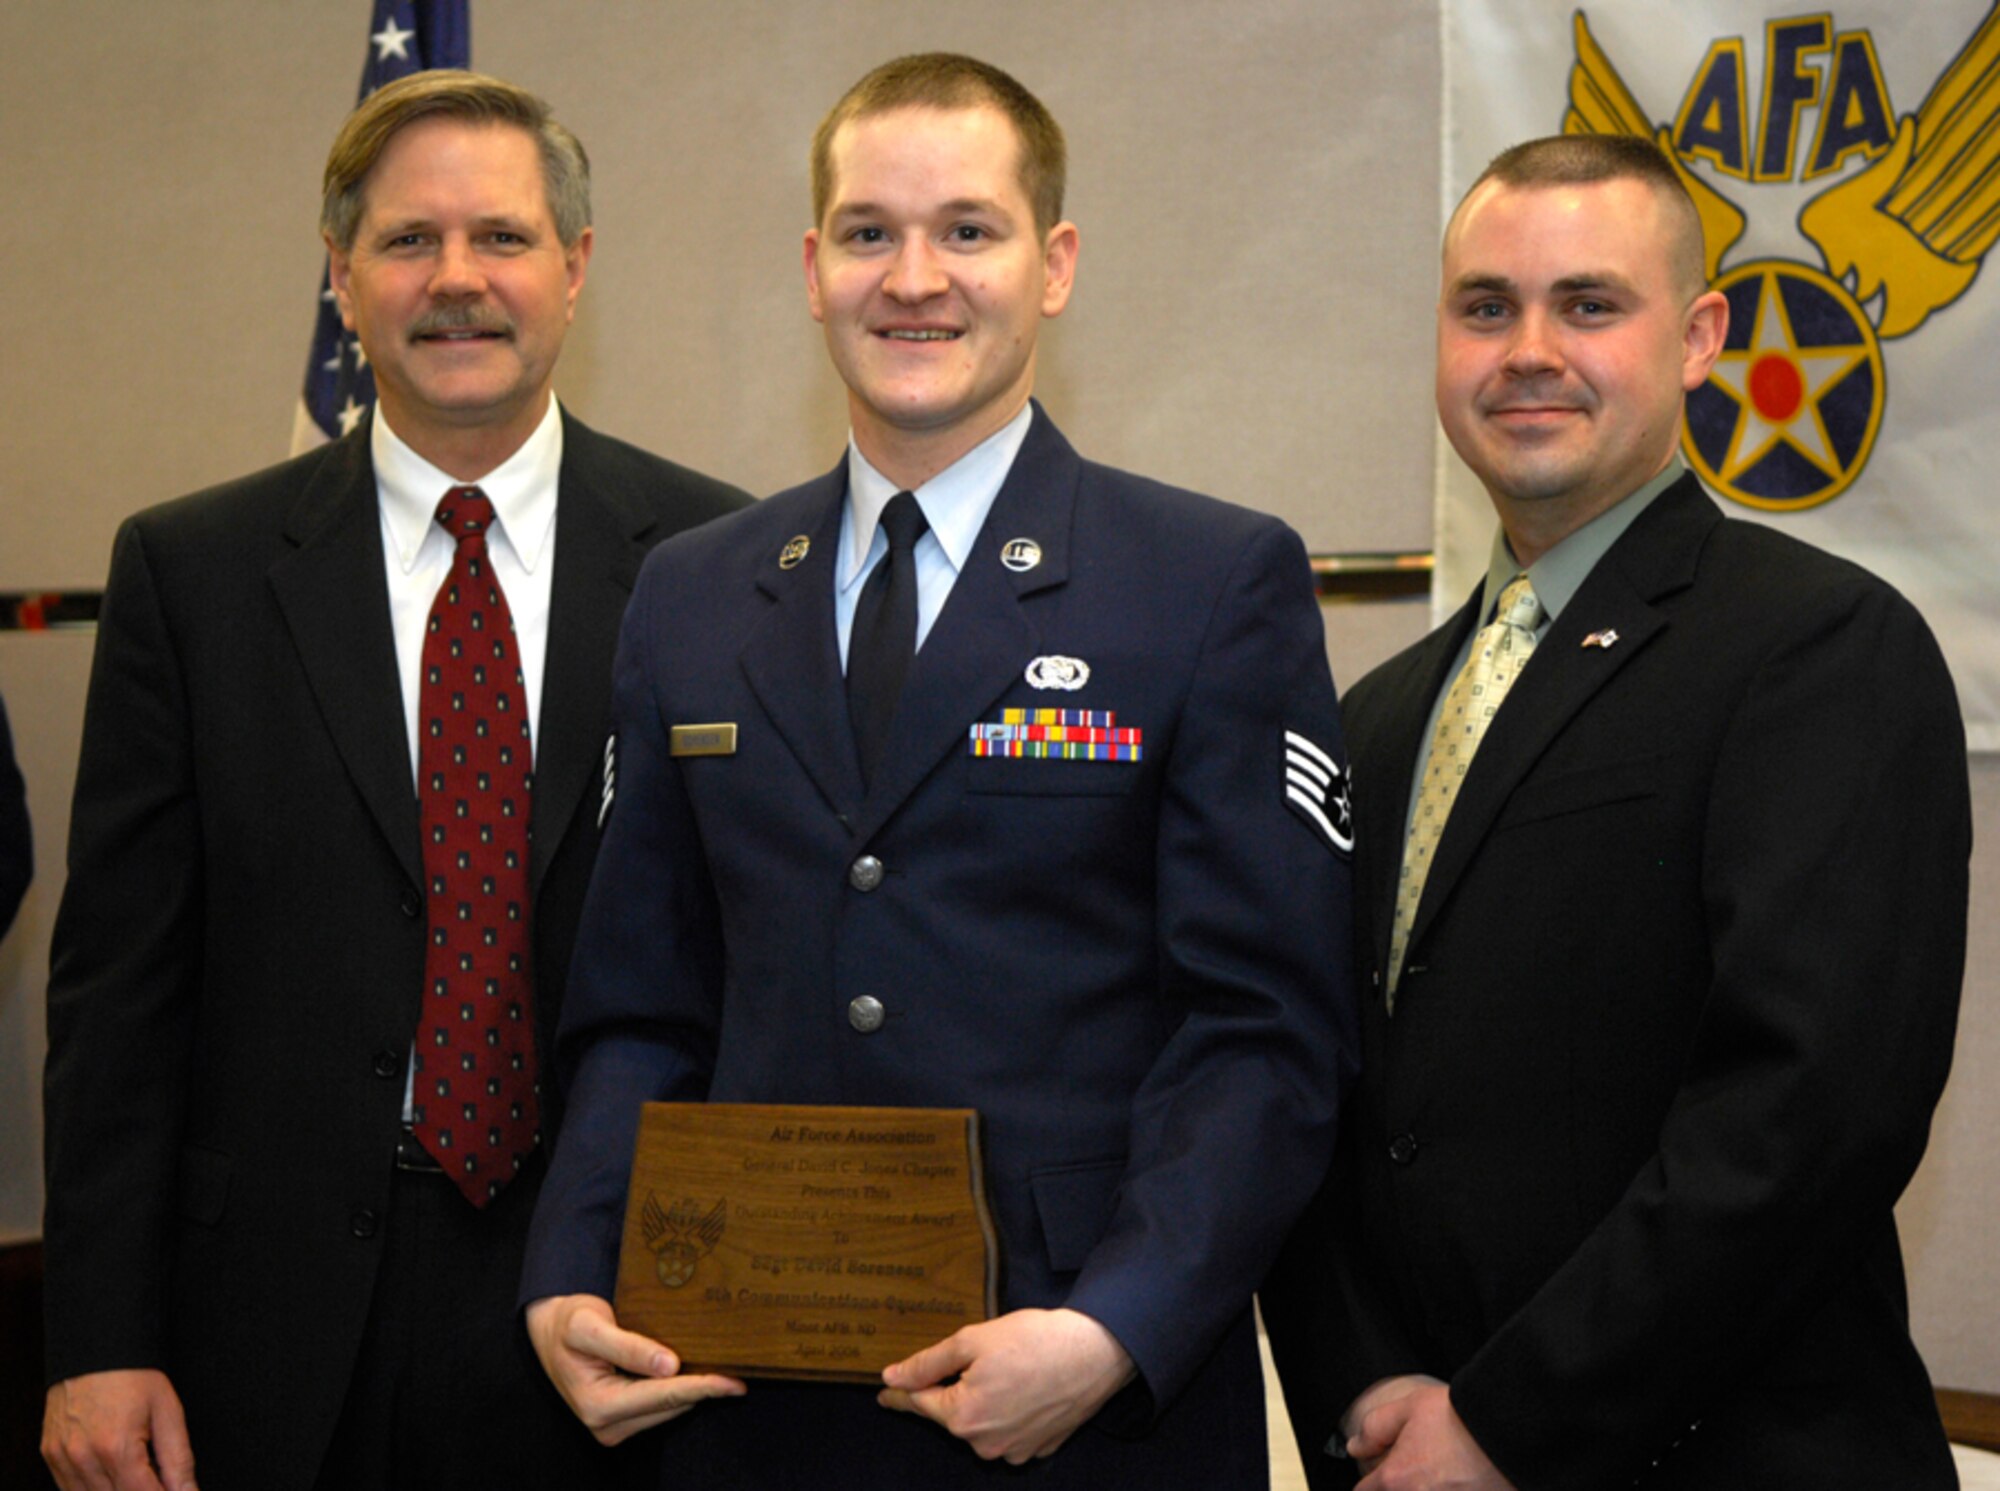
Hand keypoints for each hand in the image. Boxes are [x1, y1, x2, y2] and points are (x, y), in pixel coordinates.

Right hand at [43, 1369, 195, 1490]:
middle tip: (158, 1480)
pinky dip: (92, 1490)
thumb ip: (178, 1459)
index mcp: (117, 1447)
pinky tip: (111, 1475)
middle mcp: (84, 1457)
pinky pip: (70, 1489)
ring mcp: (62, 1458)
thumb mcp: (168, 1411)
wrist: (95, 1347)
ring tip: (137, 1474)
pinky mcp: (50, 1455)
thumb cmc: (134, 1375)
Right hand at [524, 1294, 744, 1444]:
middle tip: (737, 1367)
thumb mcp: (590, 1326)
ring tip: (719, 1364)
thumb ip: (629, 1346)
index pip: (663, 1396)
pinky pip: (661, 1406)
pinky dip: (679, 1389)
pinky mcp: (622, 1420)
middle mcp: (606, 1425)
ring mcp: (614, 1426)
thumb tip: (670, 1366)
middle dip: (703, 1387)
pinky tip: (695, 1370)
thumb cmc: (568, 1323)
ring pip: (669, 1408)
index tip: (733, 1382)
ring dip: (693, 1388)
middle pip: (671, 1406)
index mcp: (598, 1405)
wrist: (549, 1330)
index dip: (701, 1387)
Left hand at [877, 1307, 1134, 1464]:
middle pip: (954, 1415)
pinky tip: (1026, 1387)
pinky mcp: (1039, 1448)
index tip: (885, 1393)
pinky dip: (1011, 1411)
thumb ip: (929, 1362)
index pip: (920, 1404)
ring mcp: (1015, 1451)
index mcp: (964, 1416)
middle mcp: (986, 1443)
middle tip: (979, 1357)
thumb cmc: (1035, 1341)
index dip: (901, 1394)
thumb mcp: (973, 1339)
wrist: (1096, 1352)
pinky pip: (1011, 1431)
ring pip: (983, 1423)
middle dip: (956, 1388)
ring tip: (1010, 1369)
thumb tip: (893, 1377)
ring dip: (985, 1400)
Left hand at [1350, 1382, 1513, 1490]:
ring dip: (1424, 1489)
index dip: (1369, 1484)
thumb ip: (1376, 1428)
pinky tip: (1458, 1482)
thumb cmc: (1463, 1417)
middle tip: (1415, 1470)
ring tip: (1440, 1476)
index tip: (1379, 1477)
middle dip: (1396, 1487)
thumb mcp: (1411, 1406)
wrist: (1512, 1432)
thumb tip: (1355, 1447)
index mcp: (1396, 1479)